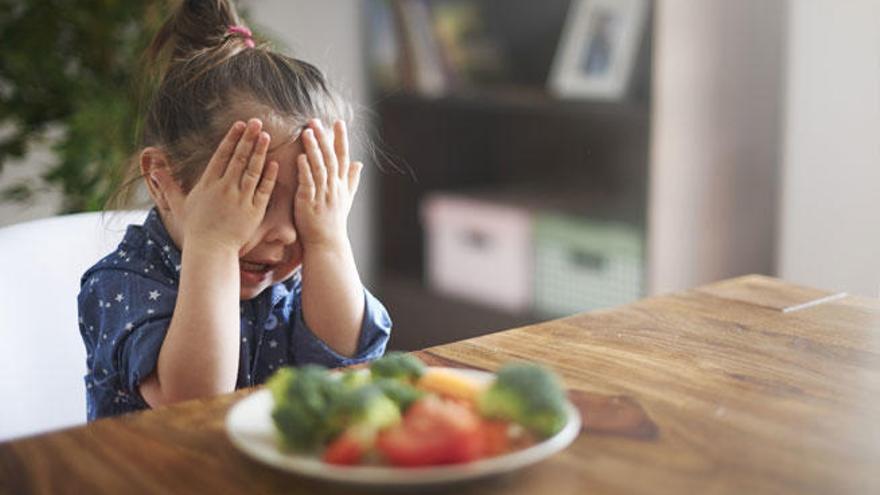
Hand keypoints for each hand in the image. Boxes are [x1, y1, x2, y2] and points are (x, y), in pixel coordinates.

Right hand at [154, 118, 278, 252]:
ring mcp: (241, 199)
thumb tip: (153, 170)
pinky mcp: (254, 211)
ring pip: (252, 170)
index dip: (232, 138)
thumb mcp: (179, 205)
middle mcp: (225, 188)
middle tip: (257, 122)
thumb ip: (169, 186)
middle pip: (239, 158)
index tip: (240, 124)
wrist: (210, 250)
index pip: (222, 155)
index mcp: (208, 184)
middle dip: (248, 138)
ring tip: (267, 136)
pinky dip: (269, 176)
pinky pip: (263, 190)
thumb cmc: (195, 229)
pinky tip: (274, 163)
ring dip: (260, 152)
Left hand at [294, 119, 362, 248]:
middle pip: (331, 158)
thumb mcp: (346, 199)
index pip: (343, 157)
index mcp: (341, 184)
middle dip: (324, 138)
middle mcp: (334, 187)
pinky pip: (308, 184)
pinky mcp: (309, 203)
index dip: (341, 139)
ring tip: (306, 132)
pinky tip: (300, 157)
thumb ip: (351, 179)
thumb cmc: (334, 222)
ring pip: (319, 167)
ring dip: (313, 149)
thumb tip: (360, 163)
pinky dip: (305, 170)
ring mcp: (322, 195)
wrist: (327, 244)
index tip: (339, 122)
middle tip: (316, 121)